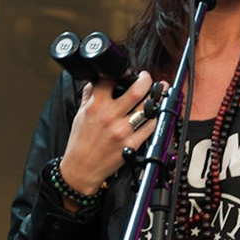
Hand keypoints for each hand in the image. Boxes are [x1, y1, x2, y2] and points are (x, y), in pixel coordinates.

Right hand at [58, 73, 156, 196]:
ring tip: (159, 92)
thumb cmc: (80, 141)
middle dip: (147, 80)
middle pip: (137, 91)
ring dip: (156, 98)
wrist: (81, 167)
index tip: (129, 72)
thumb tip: (96, 80)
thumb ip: (89, 96)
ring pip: (148, 109)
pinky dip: (155, 117)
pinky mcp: (132, 143)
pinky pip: (151, 126)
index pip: (110, 80)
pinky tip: (156, 113)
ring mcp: (123, 130)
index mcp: (95, 107)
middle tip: (149, 78)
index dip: (122, 72)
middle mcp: (110, 117)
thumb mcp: (80, 114)